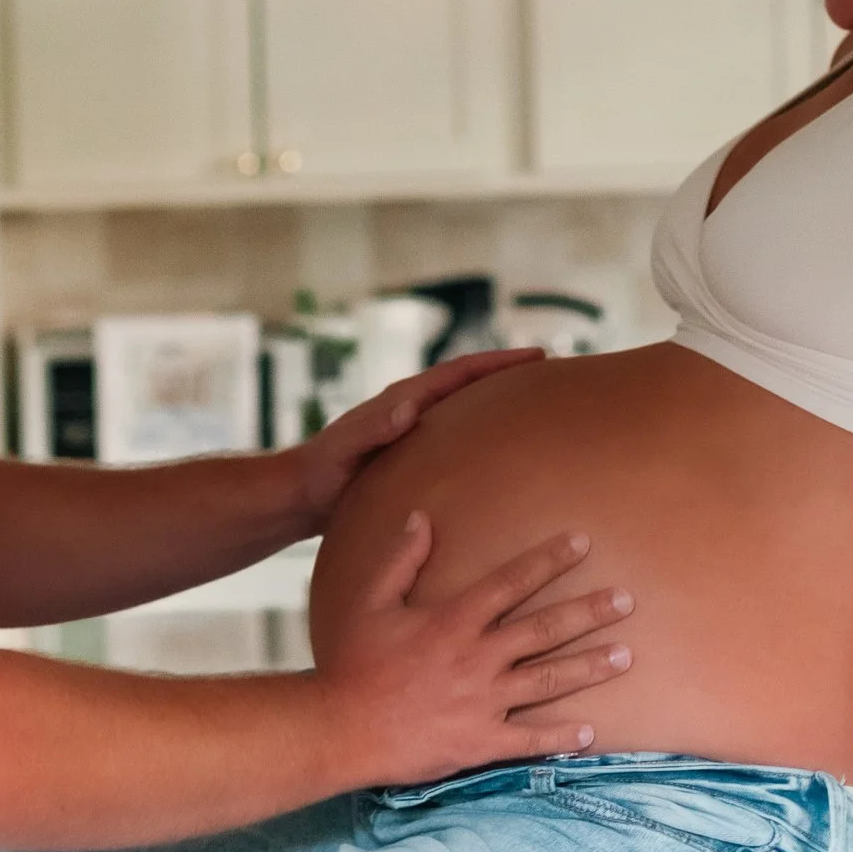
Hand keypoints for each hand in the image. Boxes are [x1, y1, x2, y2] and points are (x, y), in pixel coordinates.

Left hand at [285, 349, 543, 529]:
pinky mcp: (414, 454)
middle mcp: (413, 409)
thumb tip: (408, 407)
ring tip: (537, 409)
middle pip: (470, 384)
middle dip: (508, 374)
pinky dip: (484, 436)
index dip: (499, 362)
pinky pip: (458, 439)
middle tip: (550, 371)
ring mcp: (415, 430)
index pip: (460, 372)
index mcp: (404, 401)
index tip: (537, 357)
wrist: (302, 495)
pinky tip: (502, 458)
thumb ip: (372, 427)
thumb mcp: (344, 449)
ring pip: (467, 411)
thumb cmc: (322, 473)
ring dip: (499, 404)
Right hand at [317, 511, 633, 786]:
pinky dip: (561, 737)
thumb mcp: (370, 602)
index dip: (548, 559)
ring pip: (548, 679)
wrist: (342, 728)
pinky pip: (529, 738)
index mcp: (454, 620)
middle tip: (627, 598)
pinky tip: (592, 733)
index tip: (582, 542)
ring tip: (626, 656)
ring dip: (589, 666)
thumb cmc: (353, 662)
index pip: (511, 581)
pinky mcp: (481, 740)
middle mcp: (477, 657)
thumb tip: (423, 517)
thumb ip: (401, 559)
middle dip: (589, 611)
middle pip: (545, 628)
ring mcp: (483, 701)